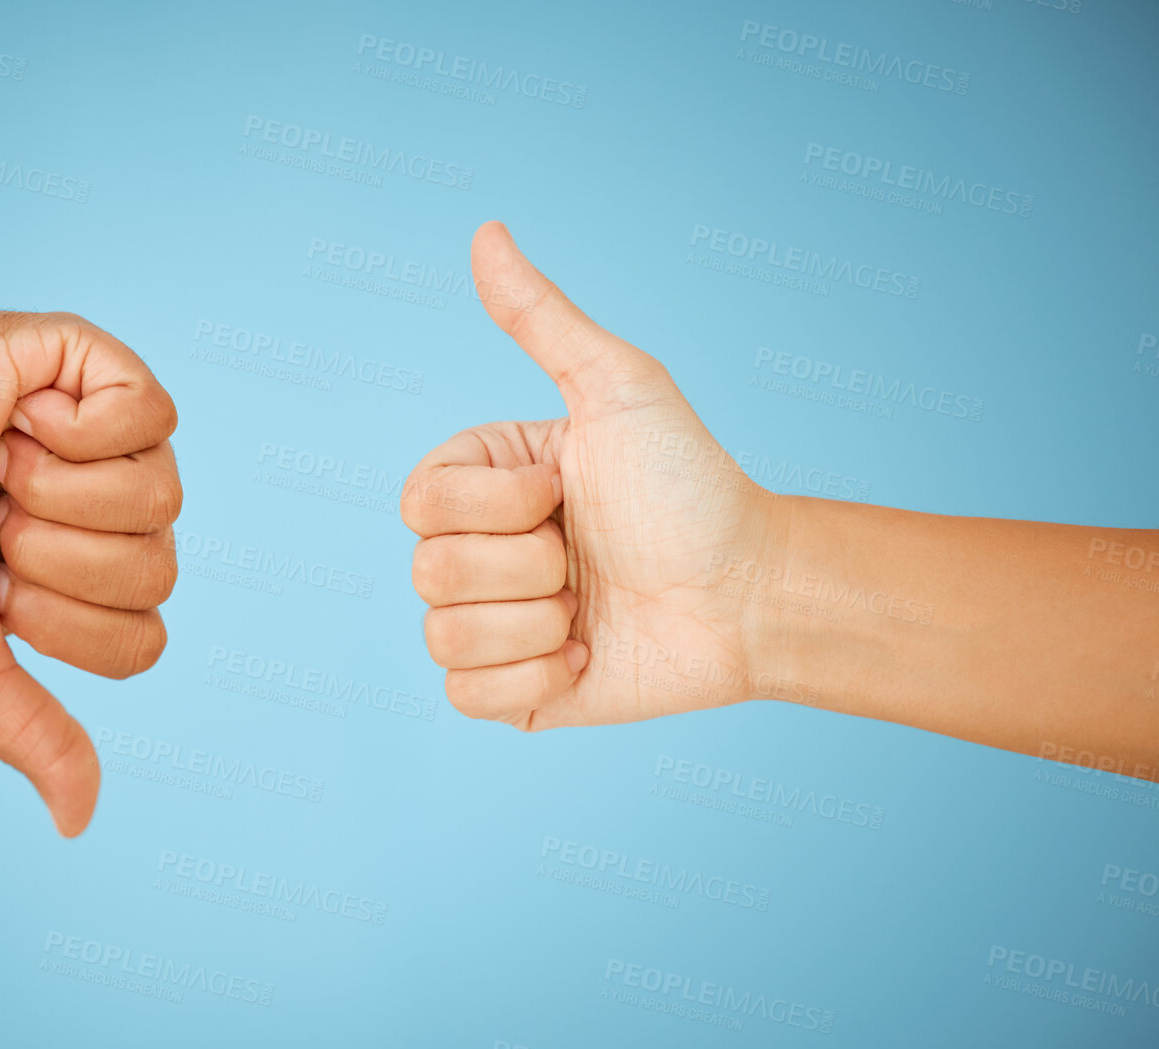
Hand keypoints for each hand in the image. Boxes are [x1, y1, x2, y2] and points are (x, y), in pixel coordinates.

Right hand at [0, 312, 179, 835]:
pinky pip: (152, 410)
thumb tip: (81, 823)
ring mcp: (100, 431)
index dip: (65, 627)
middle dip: (55, 563)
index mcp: (82, 578)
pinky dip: (81, 431)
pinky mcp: (84, 360)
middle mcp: (104, 507)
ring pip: (160, 495)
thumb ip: (38, 740)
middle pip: (159, 569)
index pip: (144, 635)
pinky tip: (20, 422)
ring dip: (57, 497)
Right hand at [403, 222, 782, 728]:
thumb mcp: (617, 389)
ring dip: (536, 625)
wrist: (750, 595)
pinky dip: (533, 680)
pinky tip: (585, 658)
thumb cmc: (692, 485)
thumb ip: (541, 318)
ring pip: (443, 637)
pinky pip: (464, 698)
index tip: (567, 490)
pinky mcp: (512, 691)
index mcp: (483, 482)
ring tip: (591, 609)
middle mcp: (476, 550)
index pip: (418, 501)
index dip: (496, 505)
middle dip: (529, 567)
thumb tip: (485, 231)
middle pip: (429, 572)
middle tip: (589, 557)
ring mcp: (491, 624)